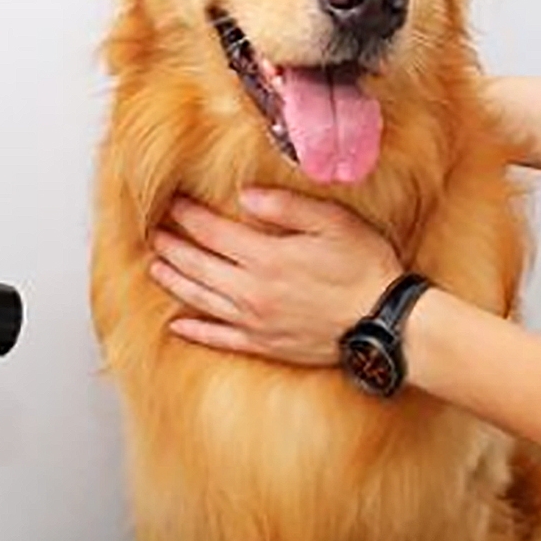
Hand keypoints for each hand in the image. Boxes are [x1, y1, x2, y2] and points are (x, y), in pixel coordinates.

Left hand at [149, 189, 403, 365]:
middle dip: (172, 247)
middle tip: (153, 234)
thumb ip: (286, 207)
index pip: (212, 232)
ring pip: (201, 300)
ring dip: (175, 282)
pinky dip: (195, 331)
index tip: (172, 203)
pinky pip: (219, 339)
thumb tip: (245, 196)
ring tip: (156, 268)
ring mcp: (255, 322)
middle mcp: (251, 291)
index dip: (188, 216)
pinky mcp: (264, 345)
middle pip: (198, 265)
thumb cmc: (364, 268)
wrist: (386, 324)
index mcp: (266, 257)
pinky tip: (177, 325)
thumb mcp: (333, 223)